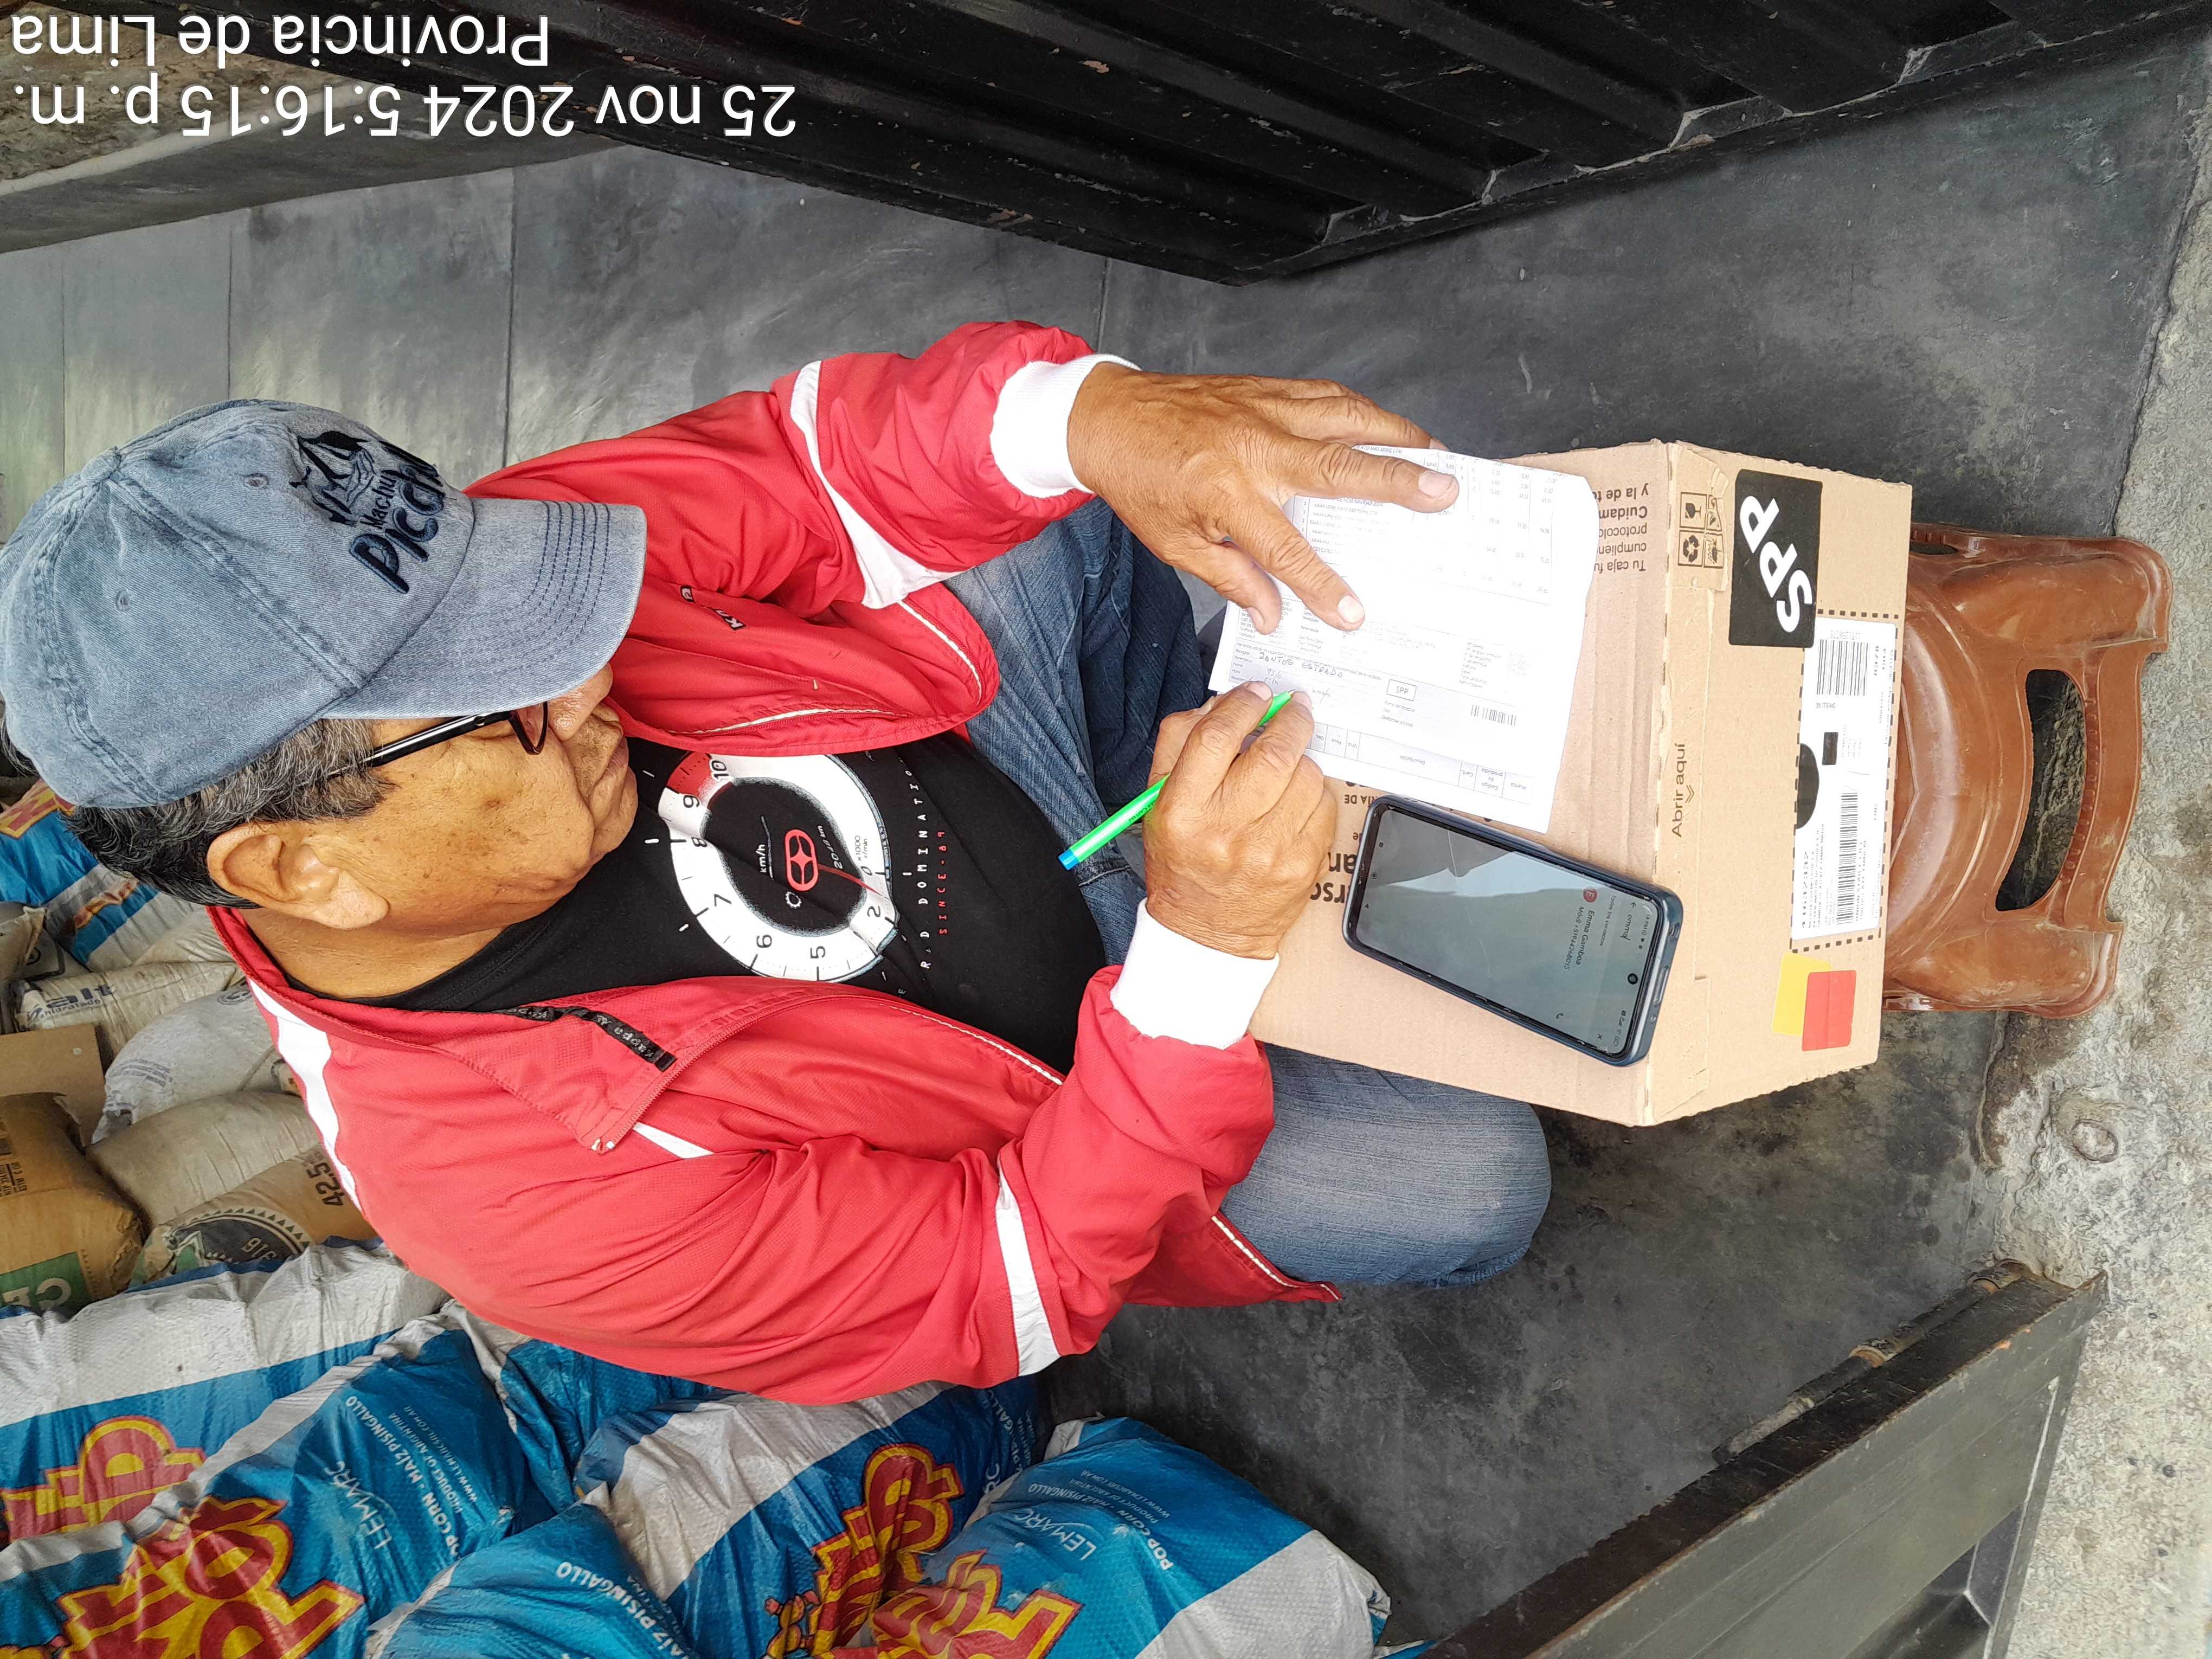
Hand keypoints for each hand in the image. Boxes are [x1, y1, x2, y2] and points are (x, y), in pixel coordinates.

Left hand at [1065, 365, 1456, 632]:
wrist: (1110, 417)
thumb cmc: (1142, 481)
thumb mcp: (1176, 544)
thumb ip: (1231, 577)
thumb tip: (1272, 613)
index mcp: (1227, 494)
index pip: (1286, 551)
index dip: (1322, 586)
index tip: (1353, 613)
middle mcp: (1254, 448)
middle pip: (1338, 467)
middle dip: (1396, 482)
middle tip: (1444, 492)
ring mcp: (1265, 411)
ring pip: (1346, 417)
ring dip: (1397, 435)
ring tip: (1438, 454)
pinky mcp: (1268, 389)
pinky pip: (1328, 395)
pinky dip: (1364, 410)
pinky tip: (1386, 425)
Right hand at [1141, 684, 1334, 959]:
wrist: (1207, 932)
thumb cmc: (1183, 859)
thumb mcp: (1159, 800)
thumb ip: (1180, 743)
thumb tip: (1224, 703)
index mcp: (1181, 811)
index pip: (1215, 738)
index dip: (1242, 704)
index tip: (1256, 694)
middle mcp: (1224, 832)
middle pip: (1271, 753)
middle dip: (1289, 720)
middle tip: (1293, 709)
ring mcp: (1268, 851)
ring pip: (1305, 775)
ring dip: (1301, 759)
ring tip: (1286, 766)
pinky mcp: (1302, 865)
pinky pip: (1324, 805)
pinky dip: (1315, 792)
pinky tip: (1296, 800)